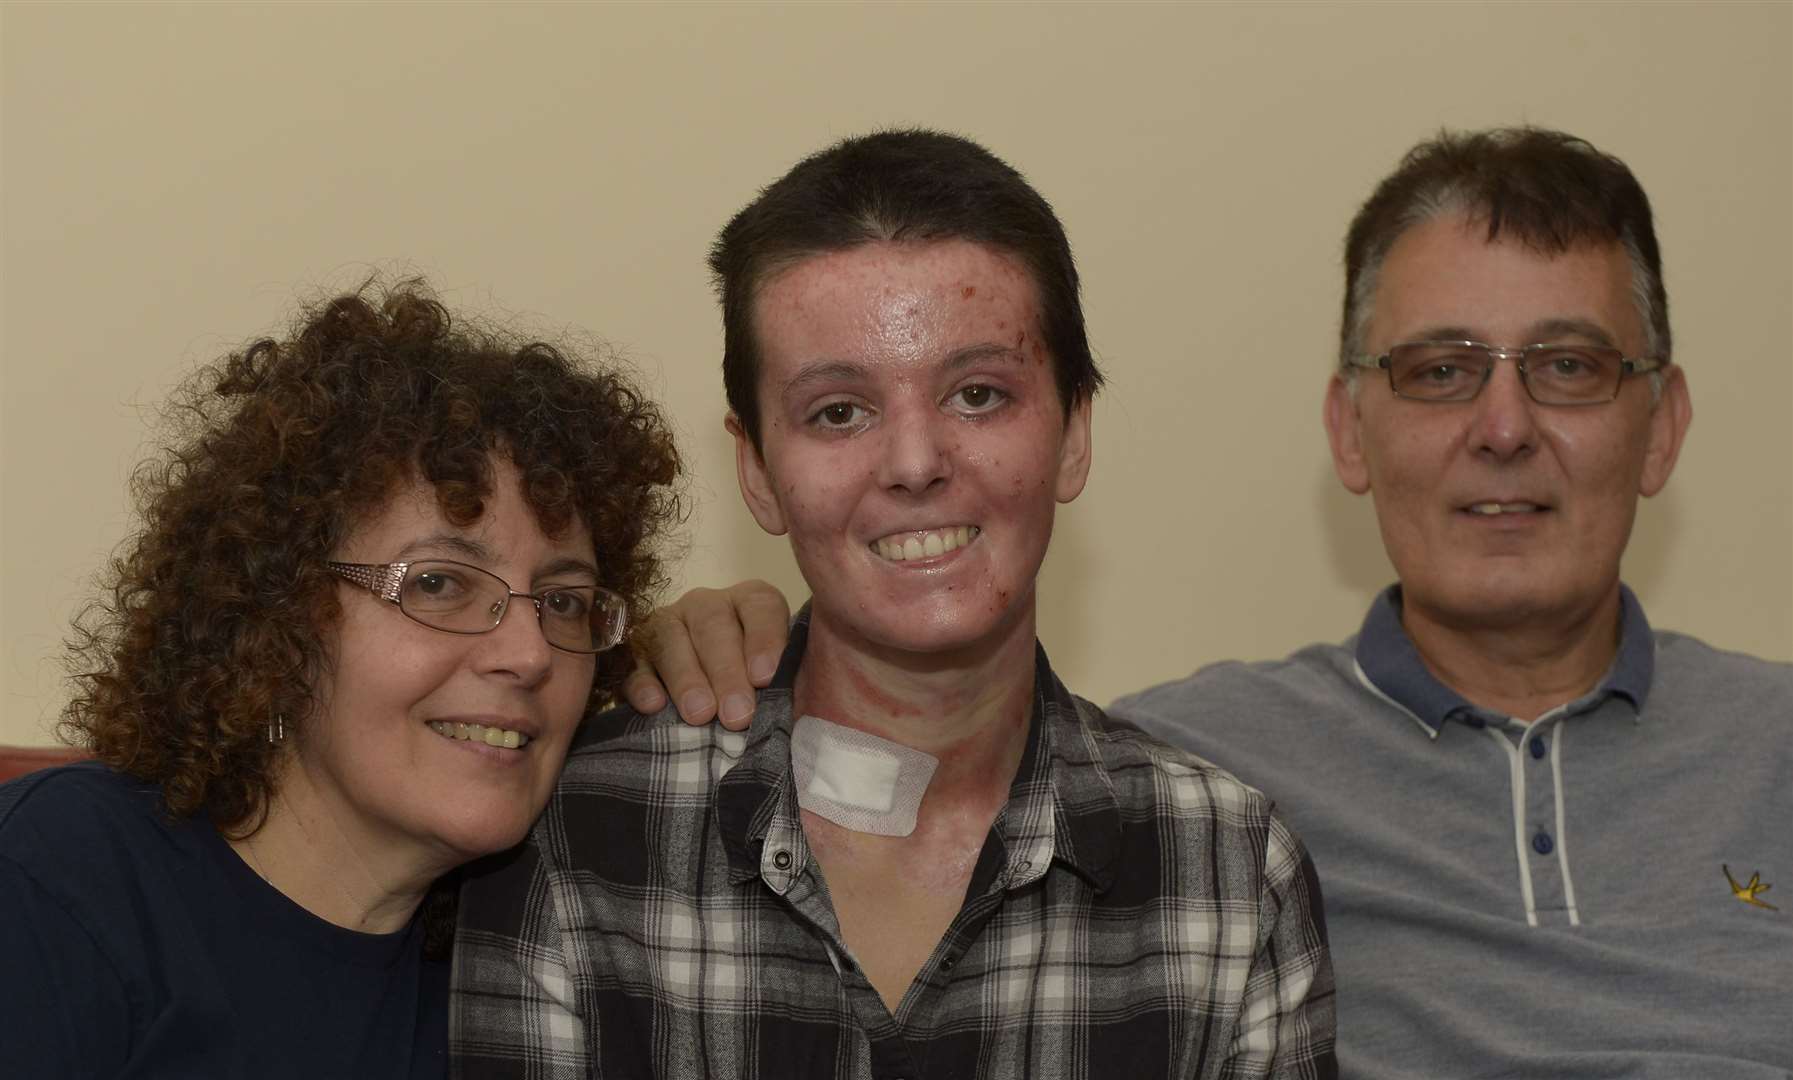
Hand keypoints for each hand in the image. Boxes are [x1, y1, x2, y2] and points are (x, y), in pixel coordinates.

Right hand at [622, 580, 792, 728]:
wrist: (718, 705)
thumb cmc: (759, 690)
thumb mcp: (780, 678)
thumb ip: (789, 680)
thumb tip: (805, 704)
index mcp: (751, 602)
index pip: (760, 607)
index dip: (764, 639)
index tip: (766, 677)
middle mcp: (708, 606)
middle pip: (713, 625)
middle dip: (726, 671)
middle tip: (737, 714)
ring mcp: (669, 625)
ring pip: (671, 640)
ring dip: (687, 679)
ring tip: (701, 714)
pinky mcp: (637, 655)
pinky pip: (635, 665)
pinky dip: (643, 685)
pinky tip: (654, 706)